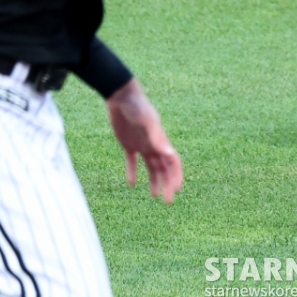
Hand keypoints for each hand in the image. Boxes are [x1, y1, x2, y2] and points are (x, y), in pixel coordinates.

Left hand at [105, 79, 182, 202]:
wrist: (121, 96)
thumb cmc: (138, 106)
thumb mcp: (148, 122)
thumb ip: (158, 137)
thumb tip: (170, 153)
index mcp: (161, 140)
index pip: (173, 162)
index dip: (176, 176)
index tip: (176, 190)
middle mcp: (154, 144)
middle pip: (163, 167)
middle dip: (167, 183)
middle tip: (167, 201)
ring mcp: (142, 144)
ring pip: (151, 166)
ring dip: (154, 180)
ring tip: (155, 195)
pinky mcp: (128, 144)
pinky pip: (132, 161)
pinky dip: (133, 172)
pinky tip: (132, 184)